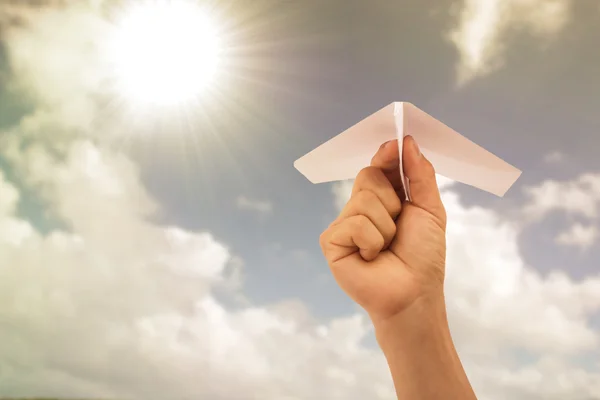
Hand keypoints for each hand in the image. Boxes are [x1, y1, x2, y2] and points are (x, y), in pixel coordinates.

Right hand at [320, 135, 446, 323]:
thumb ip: (420, 174)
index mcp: (383, 198)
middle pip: (369, 176)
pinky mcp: (332, 241)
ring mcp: (344, 224)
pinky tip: (371, 258)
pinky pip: (353, 224)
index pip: (379, 166)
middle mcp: (360, 208)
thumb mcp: (430, 209)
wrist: (414, 293)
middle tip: (399, 228)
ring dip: (386, 227)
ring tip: (386, 248)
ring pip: (363, 201)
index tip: (395, 145)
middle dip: (392, 201)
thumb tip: (407, 141)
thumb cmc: (423, 256)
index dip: (386, 154)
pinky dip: (371, 241)